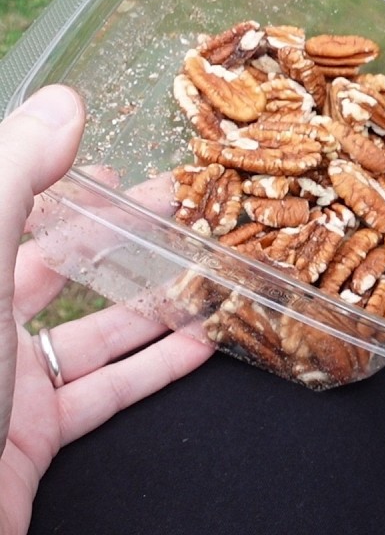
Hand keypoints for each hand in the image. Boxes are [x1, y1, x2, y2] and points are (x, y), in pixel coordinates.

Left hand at [0, 86, 213, 534]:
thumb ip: (10, 179)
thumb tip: (62, 101)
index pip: (9, 210)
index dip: (60, 179)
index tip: (119, 158)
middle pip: (57, 267)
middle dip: (123, 237)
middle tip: (187, 211)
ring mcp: (3, 383)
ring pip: (90, 331)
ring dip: (153, 303)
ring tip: (211, 273)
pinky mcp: (31, 436)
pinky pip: (103, 392)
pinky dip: (154, 368)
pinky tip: (202, 345)